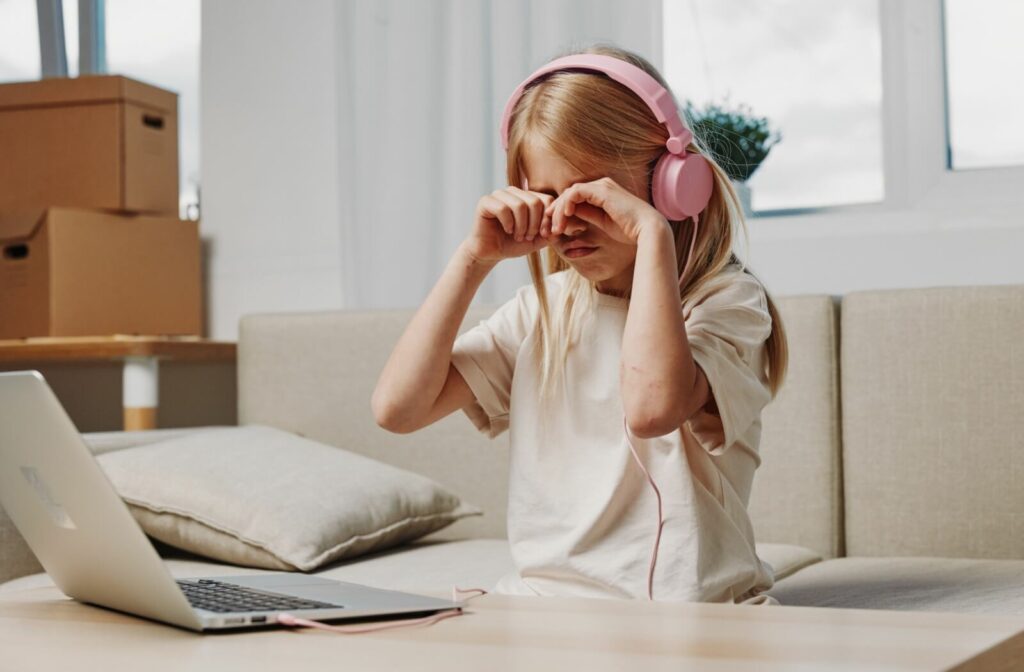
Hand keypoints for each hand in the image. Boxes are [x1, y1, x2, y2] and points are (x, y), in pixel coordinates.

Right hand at [464, 186, 554, 263]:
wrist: (490, 253)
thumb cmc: (513, 244)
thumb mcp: (537, 239)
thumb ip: (549, 232)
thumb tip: (559, 226)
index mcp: (527, 196)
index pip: (547, 200)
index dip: (548, 219)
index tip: (545, 235)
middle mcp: (514, 192)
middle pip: (535, 202)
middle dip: (534, 224)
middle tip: (528, 237)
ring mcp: (499, 194)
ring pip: (520, 205)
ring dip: (521, 226)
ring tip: (518, 236)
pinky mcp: (485, 202)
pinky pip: (503, 209)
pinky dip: (508, 223)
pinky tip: (507, 230)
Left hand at [542, 177, 666, 244]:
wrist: (647, 231)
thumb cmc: (629, 231)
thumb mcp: (602, 222)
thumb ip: (587, 214)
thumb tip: (569, 214)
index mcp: (603, 193)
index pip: (574, 198)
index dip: (559, 212)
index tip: (553, 229)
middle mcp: (602, 185)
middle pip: (569, 194)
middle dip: (554, 212)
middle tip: (547, 230)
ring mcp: (602, 186)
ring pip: (569, 193)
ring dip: (558, 211)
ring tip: (555, 229)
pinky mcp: (602, 190)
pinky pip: (576, 192)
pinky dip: (566, 204)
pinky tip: (564, 218)